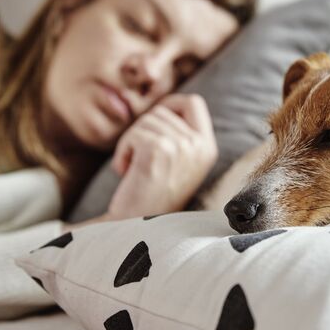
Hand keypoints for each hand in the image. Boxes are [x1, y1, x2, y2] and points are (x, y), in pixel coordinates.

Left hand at [106, 94, 217, 219]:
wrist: (137, 227)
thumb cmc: (152, 195)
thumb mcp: (179, 162)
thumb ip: (181, 135)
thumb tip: (167, 105)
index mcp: (208, 148)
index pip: (194, 103)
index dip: (171, 103)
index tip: (154, 120)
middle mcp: (199, 146)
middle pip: (162, 110)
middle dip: (143, 130)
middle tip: (140, 159)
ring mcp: (181, 147)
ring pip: (145, 121)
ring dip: (131, 142)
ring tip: (134, 169)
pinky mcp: (159, 150)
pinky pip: (133, 134)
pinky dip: (122, 151)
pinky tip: (125, 172)